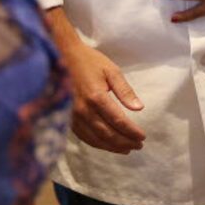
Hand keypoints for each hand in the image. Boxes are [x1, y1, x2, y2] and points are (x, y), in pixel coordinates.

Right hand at [51, 18, 145, 153]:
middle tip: (139, 146)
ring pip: (95, 139)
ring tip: (126, 149)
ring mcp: (73, 116)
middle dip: (125, 142)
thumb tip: (139, 108)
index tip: (143, 137)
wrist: (61, 56)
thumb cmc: (88, 61)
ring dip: (112, 147)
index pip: (119, 122)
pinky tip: (107, 144)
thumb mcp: (111, 71)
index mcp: (96, 97)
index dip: (132, 132)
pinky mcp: (67, 118)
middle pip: (108, 134)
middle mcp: (83, 110)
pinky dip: (97, 143)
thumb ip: (125, 91)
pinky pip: (83, 136)